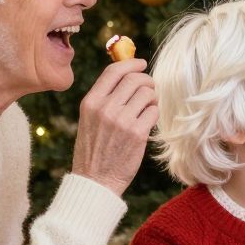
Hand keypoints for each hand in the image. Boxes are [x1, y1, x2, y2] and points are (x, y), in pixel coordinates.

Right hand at [71, 57, 157, 195]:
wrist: (95, 180)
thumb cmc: (95, 149)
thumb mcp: (90, 120)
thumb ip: (105, 98)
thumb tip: (128, 75)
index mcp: (90, 102)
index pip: (113, 71)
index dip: (131, 64)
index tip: (141, 64)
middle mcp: (104, 108)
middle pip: (134, 79)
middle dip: (147, 81)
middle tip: (150, 89)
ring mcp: (121, 120)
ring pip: (147, 94)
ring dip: (152, 99)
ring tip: (147, 109)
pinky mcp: (136, 133)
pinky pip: (154, 112)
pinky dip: (154, 114)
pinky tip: (148, 123)